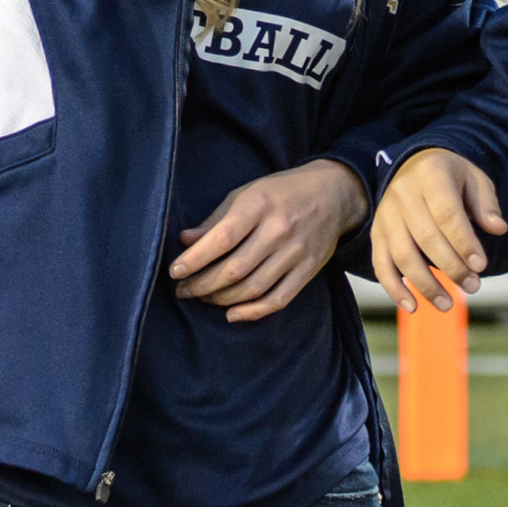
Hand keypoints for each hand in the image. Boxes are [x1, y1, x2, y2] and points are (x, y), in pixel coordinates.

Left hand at [171, 159, 368, 322]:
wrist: (333, 194)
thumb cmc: (279, 192)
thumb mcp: (244, 194)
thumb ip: (215, 219)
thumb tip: (185, 241)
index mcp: (258, 206)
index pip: (222, 239)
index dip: (195, 258)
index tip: (174, 271)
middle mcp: (279, 231)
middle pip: (235, 268)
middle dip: (203, 284)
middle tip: (182, 290)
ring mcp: (296, 253)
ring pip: (254, 287)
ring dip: (222, 298)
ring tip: (201, 298)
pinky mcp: (309, 271)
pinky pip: (280, 299)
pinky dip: (254, 311)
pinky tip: (232, 314)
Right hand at [372, 148, 507, 312]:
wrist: (414, 166)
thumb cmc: (451, 178)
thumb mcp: (474, 179)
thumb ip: (487, 204)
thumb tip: (498, 228)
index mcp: (430, 176)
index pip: (446, 214)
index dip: (464, 242)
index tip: (481, 266)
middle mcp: (403, 194)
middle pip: (425, 237)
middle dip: (452, 267)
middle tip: (474, 286)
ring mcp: (386, 214)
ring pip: (402, 255)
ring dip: (425, 284)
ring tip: (448, 304)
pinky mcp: (377, 233)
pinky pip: (381, 263)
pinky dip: (393, 288)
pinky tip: (412, 307)